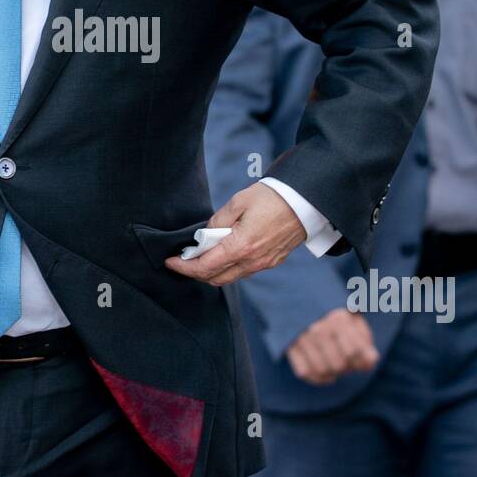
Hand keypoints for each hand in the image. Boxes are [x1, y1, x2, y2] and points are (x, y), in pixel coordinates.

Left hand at [163, 182, 306, 284]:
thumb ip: (218, 221)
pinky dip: (229, 268)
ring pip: (230, 277)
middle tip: (184, 259)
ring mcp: (263, 263)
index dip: (184, 267)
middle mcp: (252, 261)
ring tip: (202, 255)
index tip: (171, 262)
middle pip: (216, 278)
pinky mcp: (272, 261)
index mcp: (241, 247)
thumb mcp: (238, 202)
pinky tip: (224, 253)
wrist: (306, 201)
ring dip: (213, 271)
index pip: (205, 267)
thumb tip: (206, 234)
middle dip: (196, 273)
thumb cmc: (272, 197)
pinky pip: (244, 271)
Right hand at [286, 307, 378, 384]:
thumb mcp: (352, 315)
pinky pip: (304, 372)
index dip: (363, 361)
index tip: (363, 359)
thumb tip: (371, 362)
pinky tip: (324, 373)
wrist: (297, 292)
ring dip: (333, 374)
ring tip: (336, 366)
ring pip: (322, 370)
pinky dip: (317, 378)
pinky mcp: (289, 345)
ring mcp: (302, 338)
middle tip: (348, 362)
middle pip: (338, 364)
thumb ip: (364, 338)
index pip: (354, 351)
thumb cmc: (332, 309)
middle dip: (347, 368)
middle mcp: (319, 328)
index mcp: (338, 318)